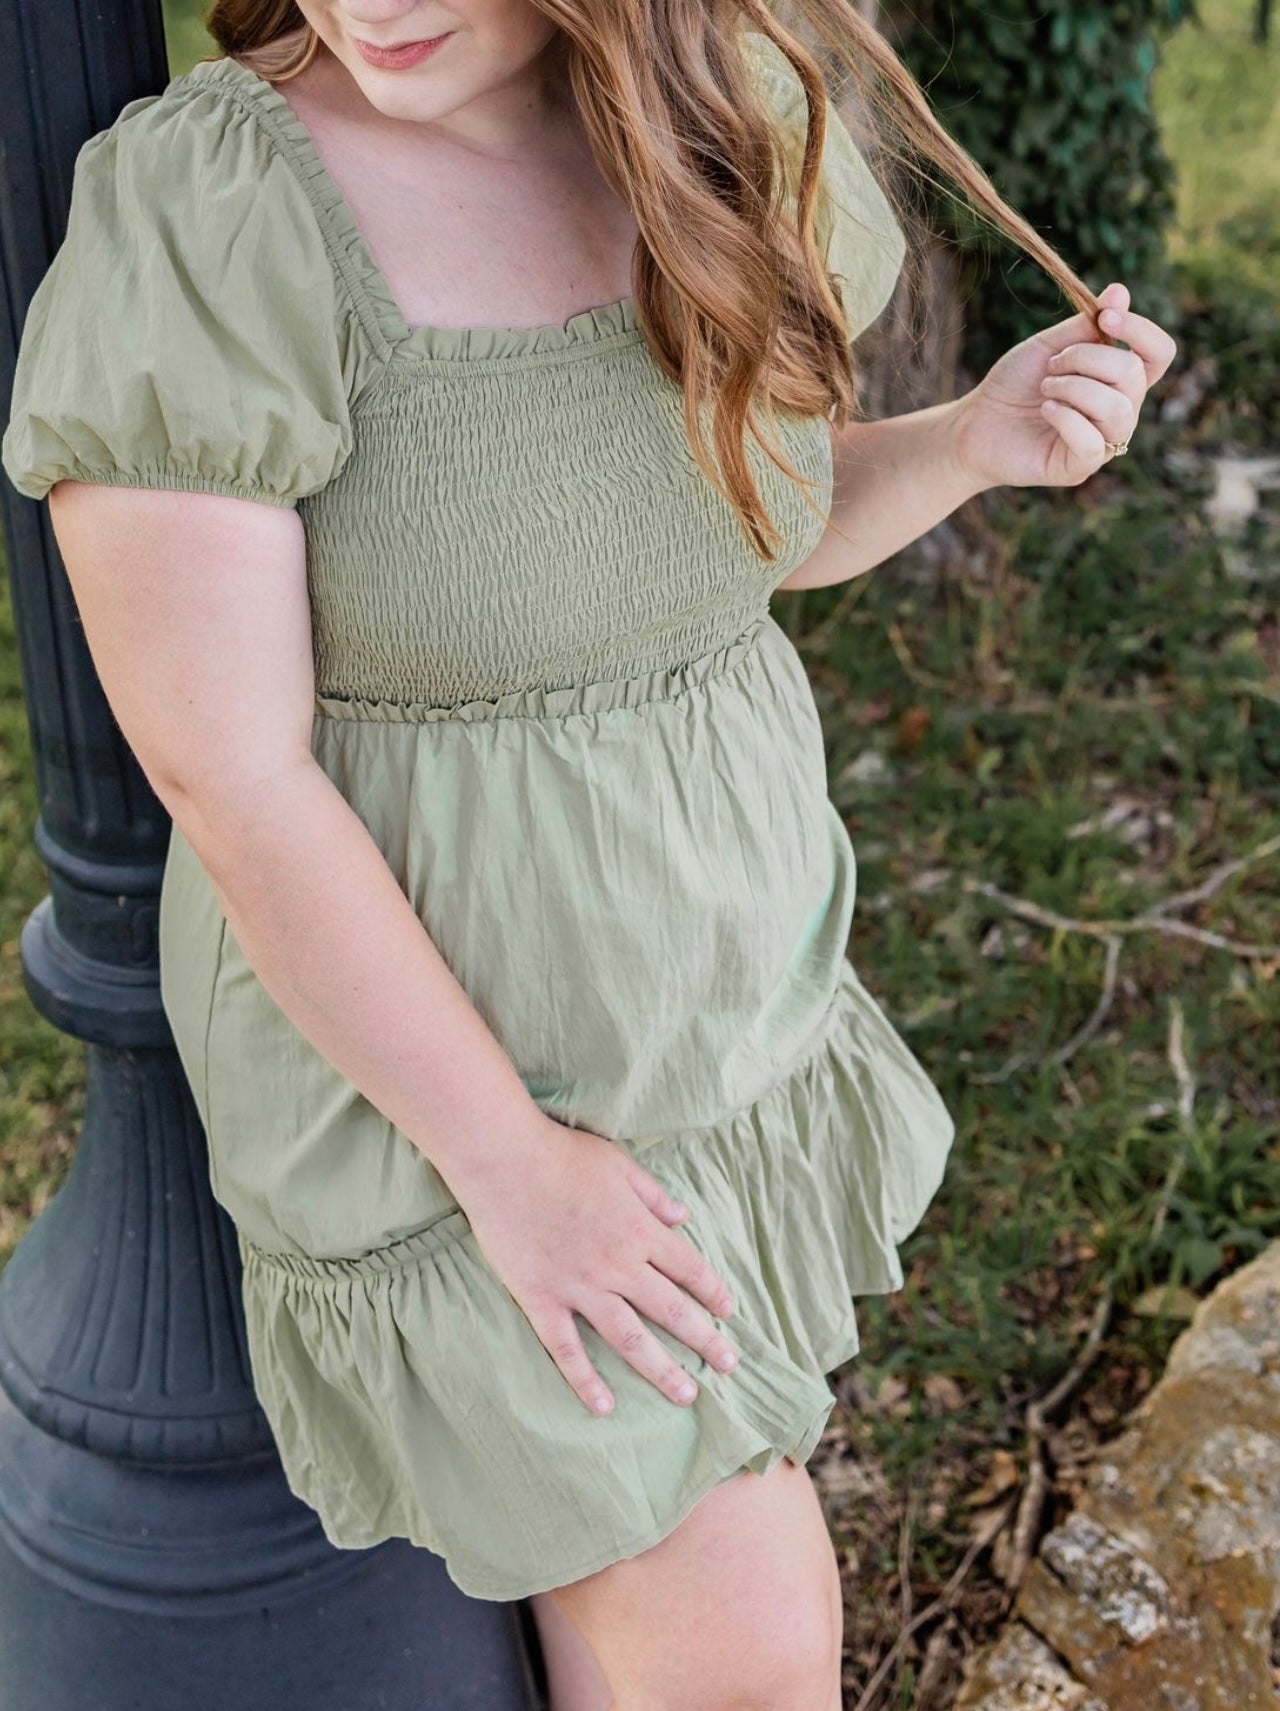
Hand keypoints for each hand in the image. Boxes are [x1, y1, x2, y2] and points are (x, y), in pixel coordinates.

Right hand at [457, 1112, 740, 1416]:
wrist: (505, 1161)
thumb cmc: (562, 1155)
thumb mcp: (619, 1165)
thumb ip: (653, 1195)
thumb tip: (683, 1217)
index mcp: (639, 1231)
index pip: (689, 1268)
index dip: (712, 1292)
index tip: (729, 1313)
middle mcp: (618, 1265)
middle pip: (671, 1310)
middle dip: (704, 1339)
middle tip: (728, 1365)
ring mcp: (580, 1287)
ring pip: (630, 1338)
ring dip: (661, 1369)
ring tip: (686, 1395)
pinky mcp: (542, 1299)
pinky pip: (566, 1348)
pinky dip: (585, 1379)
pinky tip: (603, 1406)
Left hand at [950, 282, 1178, 491]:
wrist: (977, 422)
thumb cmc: (1018, 383)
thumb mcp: (1052, 345)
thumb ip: (1088, 324)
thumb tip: (1120, 291)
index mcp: (1120, 379)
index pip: (1159, 354)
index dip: (1140, 331)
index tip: (1105, 316)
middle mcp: (1121, 410)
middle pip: (1133, 375)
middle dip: (1087, 358)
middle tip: (1052, 365)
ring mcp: (1104, 442)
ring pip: (1117, 409)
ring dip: (1074, 387)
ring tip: (1046, 387)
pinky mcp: (1080, 467)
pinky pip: (1093, 442)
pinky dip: (1066, 417)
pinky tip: (1046, 410)